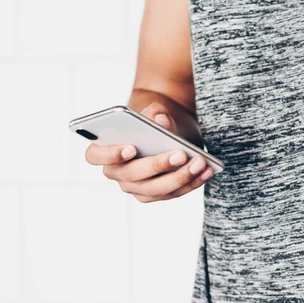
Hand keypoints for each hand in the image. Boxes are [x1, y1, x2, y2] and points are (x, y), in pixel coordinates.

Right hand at [85, 101, 213, 202]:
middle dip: (159, 165)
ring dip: (181, 177)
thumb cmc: (156, 117)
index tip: (131, 148)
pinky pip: (173, 193)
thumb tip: (160, 119)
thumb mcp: (156, 108)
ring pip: (156, 189)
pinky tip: (208, 171)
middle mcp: (117, 172)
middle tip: (181, 154)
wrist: (172, 126)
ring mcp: (136, 187)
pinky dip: (192, 182)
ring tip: (201, 163)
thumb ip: (155, 111)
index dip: (111, 154)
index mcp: (104, 148)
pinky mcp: (157, 194)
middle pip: (132, 175)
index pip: (95, 156)